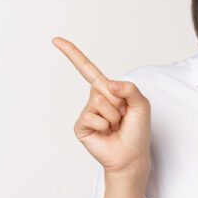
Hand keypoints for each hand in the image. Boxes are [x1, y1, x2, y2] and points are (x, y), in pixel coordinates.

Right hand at [52, 36, 151, 175]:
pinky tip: (106, 133)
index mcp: (107, 90)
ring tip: (116, 127)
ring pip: (100, 102)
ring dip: (114, 116)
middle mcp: (95, 99)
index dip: (73, 54)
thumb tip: (108, 84)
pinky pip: (92, 117)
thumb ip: (130, 89)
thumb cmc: (137, 131)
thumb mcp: (142, 105)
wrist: (131, 156)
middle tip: (123, 117)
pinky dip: (104, 126)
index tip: (56, 40)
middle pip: (103, 87)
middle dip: (119, 102)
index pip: (88, 69)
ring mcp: (87, 113)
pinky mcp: (81, 126)